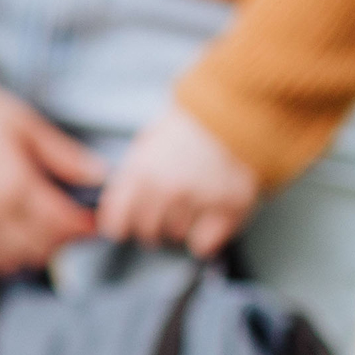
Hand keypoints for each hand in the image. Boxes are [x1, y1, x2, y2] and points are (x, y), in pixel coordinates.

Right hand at [0, 81, 106, 273]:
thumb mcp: (25, 124)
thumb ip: (63, 155)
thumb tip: (100, 176)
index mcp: (15, 184)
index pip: (60, 223)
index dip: (82, 228)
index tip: (92, 222)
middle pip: (38, 247)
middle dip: (61, 242)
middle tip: (69, 229)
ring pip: (8, 259)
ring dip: (31, 254)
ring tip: (40, 239)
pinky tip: (8, 247)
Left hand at [96, 105, 260, 258]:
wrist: (237, 112)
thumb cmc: (191, 125)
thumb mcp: (148, 142)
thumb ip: (131, 176)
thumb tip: (118, 206)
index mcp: (141, 172)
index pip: (116, 221)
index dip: (120, 227)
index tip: (124, 229)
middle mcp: (166, 190)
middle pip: (147, 232)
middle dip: (151, 228)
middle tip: (161, 217)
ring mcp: (198, 200)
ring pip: (176, 235)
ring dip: (180, 226)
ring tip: (191, 205)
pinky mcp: (228, 207)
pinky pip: (205, 243)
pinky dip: (204, 238)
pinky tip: (208, 220)